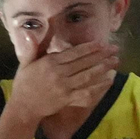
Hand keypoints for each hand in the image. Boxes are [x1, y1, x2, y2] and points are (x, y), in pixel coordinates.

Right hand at [5, 41, 120, 124]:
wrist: (23, 106)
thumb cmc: (25, 82)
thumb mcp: (26, 62)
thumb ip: (32, 47)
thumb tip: (29, 32)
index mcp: (50, 63)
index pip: (73, 53)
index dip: (89, 48)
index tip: (101, 43)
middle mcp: (59, 74)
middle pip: (84, 63)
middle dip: (101, 56)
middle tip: (115, 49)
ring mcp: (64, 88)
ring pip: (87, 77)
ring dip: (103, 69)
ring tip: (115, 61)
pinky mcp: (68, 100)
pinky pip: (86, 93)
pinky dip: (99, 88)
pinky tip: (109, 81)